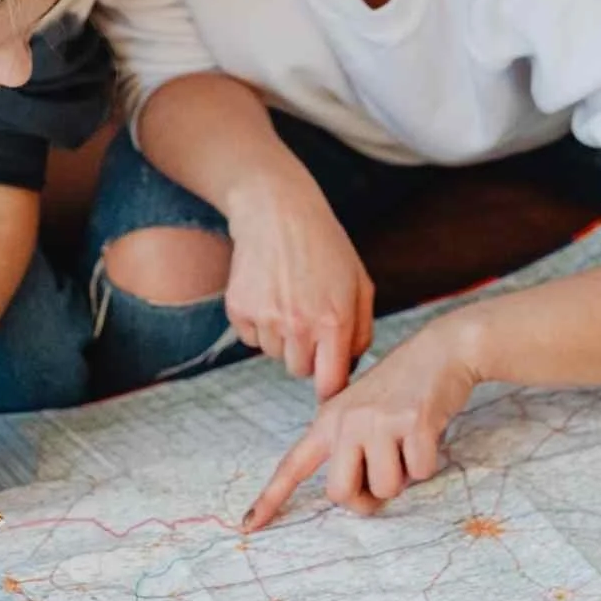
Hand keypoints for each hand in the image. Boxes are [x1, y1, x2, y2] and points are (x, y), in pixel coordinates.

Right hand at [226, 168, 374, 399]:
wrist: (277, 211)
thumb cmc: (325, 247)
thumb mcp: (360, 284)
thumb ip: (361, 331)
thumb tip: (349, 368)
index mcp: (334, 321)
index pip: (329, 383)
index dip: (330, 389)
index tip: (328, 384)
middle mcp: (298, 324)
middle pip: (299, 371)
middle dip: (307, 353)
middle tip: (309, 319)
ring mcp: (265, 318)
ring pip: (274, 354)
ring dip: (282, 337)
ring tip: (288, 298)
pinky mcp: (238, 309)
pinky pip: (250, 338)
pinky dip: (258, 324)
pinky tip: (268, 293)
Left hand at [242, 317, 481, 528]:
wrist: (440, 350)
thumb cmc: (400, 389)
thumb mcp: (360, 410)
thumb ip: (349, 448)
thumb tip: (357, 499)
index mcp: (328, 420)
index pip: (293, 465)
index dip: (272, 498)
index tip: (250, 526)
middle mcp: (346, 421)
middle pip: (340, 494)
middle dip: (367, 496)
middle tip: (386, 473)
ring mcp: (378, 421)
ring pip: (385, 489)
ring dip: (403, 476)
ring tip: (408, 442)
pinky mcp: (413, 423)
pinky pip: (420, 473)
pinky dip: (428, 462)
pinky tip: (428, 432)